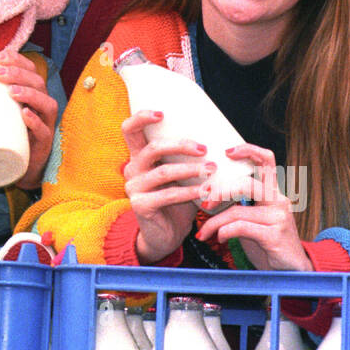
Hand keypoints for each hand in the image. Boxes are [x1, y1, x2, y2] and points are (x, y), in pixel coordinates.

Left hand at [0, 49, 56, 188]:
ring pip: (46, 104)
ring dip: (29, 94)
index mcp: (31, 97)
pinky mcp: (44, 145)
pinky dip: (35, 122)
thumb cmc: (9, 142)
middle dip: (18, 74)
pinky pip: (45, 132)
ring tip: (10, 91)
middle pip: (38, 83)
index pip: (30, 71)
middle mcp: (42, 108)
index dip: (17, 60)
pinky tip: (25, 115)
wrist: (21, 172)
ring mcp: (46, 126)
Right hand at [119, 111, 210, 262]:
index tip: (163, 113)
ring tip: (211, 169)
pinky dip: (190, 191)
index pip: (129, 129)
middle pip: (151, 148)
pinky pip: (168, 194)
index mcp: (139, 156)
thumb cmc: (176, 201)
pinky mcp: (141, 206)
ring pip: (163, 172)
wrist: (165, 236)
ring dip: (190, 169)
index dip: (142, 117)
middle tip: (204, 148)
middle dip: (179, 144)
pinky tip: (206, 191)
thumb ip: (188, 158)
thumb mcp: (180, 176)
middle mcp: (132, 169)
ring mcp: (134, 188)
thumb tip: (220, 139)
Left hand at [196, 144, 310, 270]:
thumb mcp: (254, 219)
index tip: (226, 152)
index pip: (267, 160)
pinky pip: (241, 227)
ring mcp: (278, 217)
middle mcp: (278, 201)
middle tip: (204, 202)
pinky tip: (219, 239)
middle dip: (219, 191)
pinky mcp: (274, 235)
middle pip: (246, 183)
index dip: (248, 150)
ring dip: (214, 221)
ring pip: (237, 211)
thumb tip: (208, 195)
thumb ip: (239, 205)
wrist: (291, 270)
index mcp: (273, 193)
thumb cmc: (268, 243)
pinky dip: (224, 232)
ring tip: (204, 232)